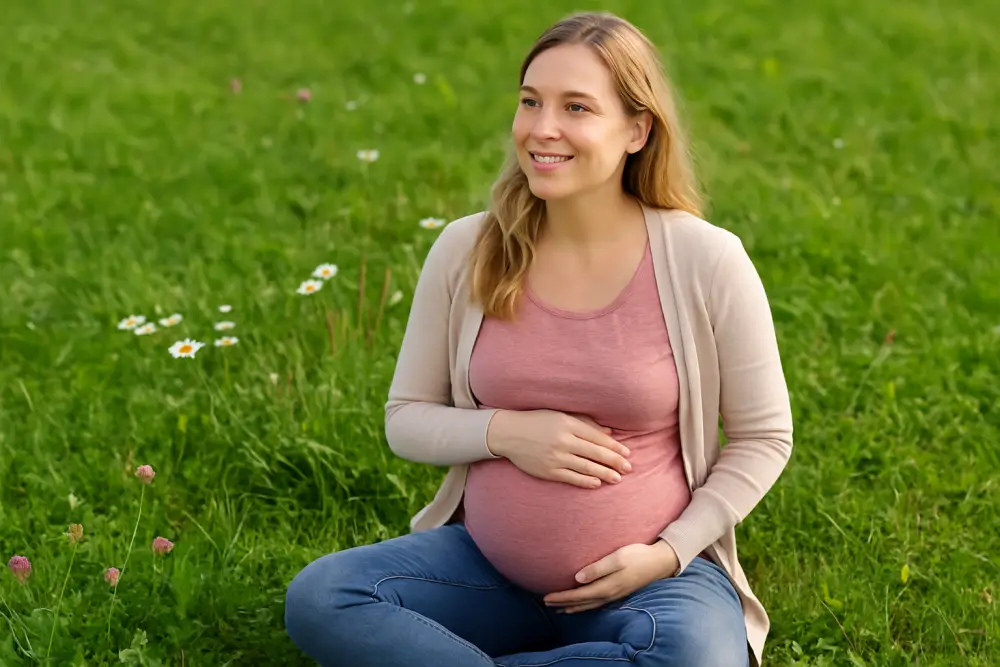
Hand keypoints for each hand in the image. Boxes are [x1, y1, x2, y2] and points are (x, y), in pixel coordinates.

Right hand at [486, 410, 631, 487]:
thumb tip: (609, 433)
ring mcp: (555, 457)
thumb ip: (585, 423)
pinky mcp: (548, 471)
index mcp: (567, 424)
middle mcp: (563, 441)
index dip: (614, 447)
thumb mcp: (560, 415)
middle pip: (595, 453)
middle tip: (629, 468)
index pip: (597, 438)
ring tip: (617, 478)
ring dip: (604, 473)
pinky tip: (597, 483)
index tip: (627, 453)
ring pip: (586, 467)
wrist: (509, 433)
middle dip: (614, 461)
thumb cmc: (537, 421)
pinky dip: (586, 481)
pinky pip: (571, 477)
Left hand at [542, 541, 678, 613]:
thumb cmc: (638, 556)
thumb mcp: (617, 558)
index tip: (546, 597)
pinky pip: (596, 603)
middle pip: (581, 602)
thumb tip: (577, 579)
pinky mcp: (618, 592)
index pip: (578, 595)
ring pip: (588, 605)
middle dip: (563, 603)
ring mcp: (615, 595)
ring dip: (573, 606)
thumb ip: (597, 568)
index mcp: (606, 587)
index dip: (561, 597)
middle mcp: (609, 594)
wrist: (660, 561)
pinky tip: (582, 604)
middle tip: (546, 603)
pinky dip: (585, 605)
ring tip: (559, 608)